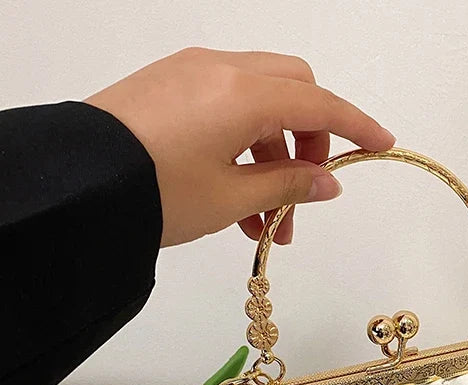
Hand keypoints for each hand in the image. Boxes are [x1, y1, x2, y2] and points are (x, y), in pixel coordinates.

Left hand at [85, 48, 394, 245]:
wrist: (76, 188)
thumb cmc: (157, 192)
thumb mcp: (232, 198)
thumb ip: (289, 186)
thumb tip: (330, 183)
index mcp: (244, 93)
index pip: (319, 104)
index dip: (356, 126)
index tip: (382, 145)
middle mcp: (221, 69)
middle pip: (293, 90)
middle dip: (310, 139)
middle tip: (306, 191)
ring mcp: (190, 73)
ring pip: (259, 103)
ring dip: (274, 156)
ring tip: (267, 224)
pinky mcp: (168, 86)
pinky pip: (225, 106)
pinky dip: (243, 145)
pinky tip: (237, 200)